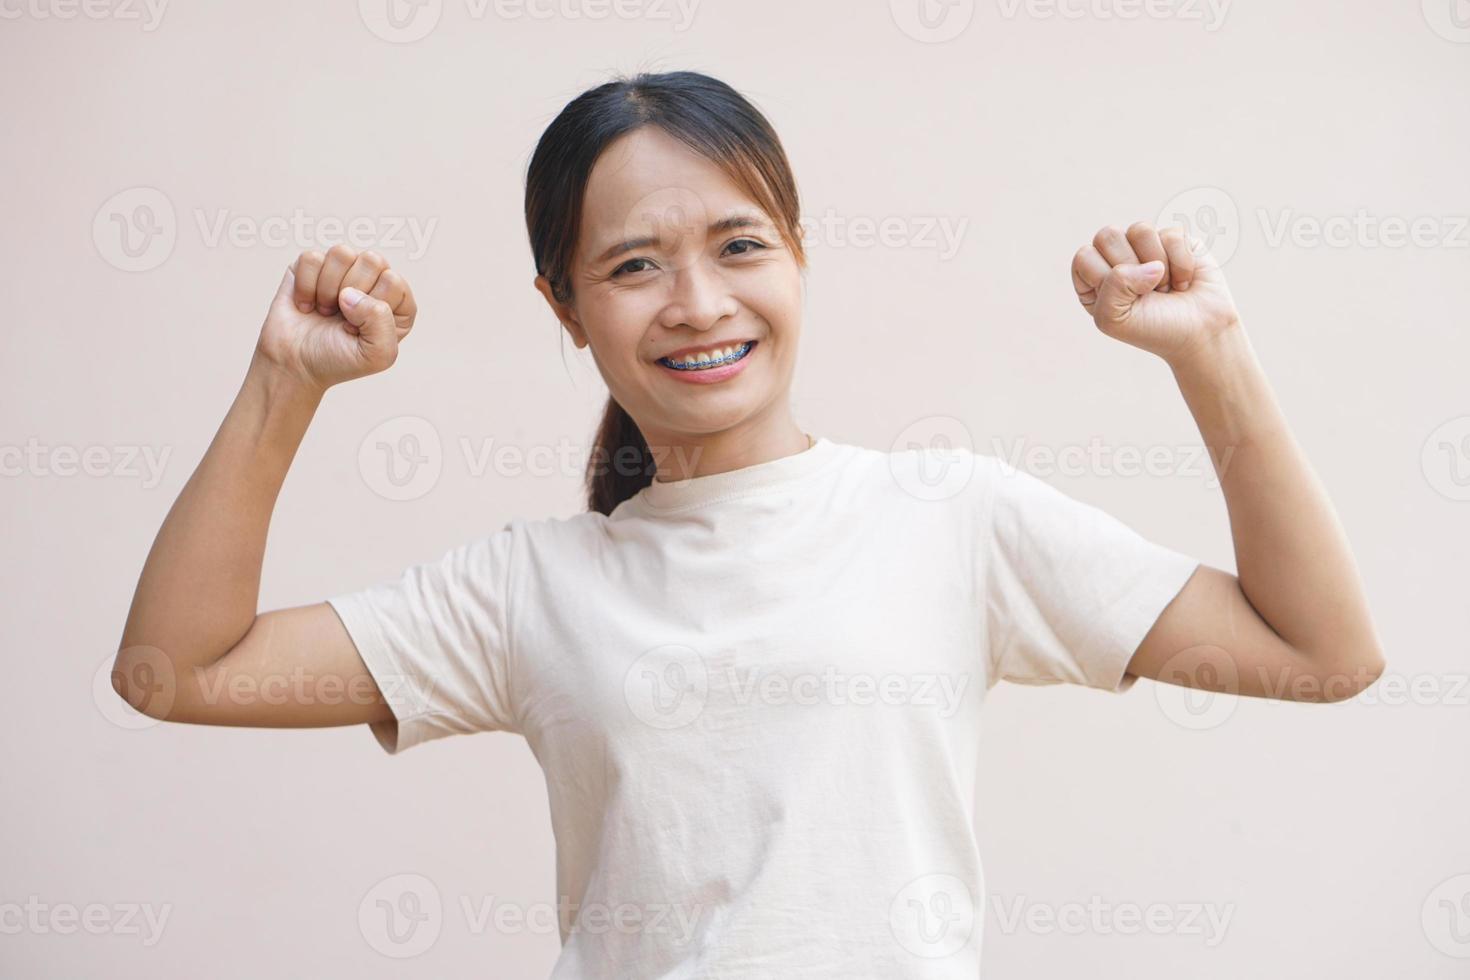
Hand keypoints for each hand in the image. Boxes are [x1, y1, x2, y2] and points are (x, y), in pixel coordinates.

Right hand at [254, 245, 418, 391]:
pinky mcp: (312, 267)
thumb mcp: (377, 354)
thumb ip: (382, 323)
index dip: (373, 307)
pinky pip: (311, 258)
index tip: (358, 329)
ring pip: (342, 253)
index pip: (394, 282)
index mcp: (397, 303)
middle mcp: (373, 282)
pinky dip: (305, 286)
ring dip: (328, 288)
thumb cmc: (338, 360)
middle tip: (341, 317)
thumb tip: (351, 293)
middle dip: (351, 293)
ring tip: (325, 310)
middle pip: (372, 260)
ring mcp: (343, 271)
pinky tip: (307, 305)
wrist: (295, 365)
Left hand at [1070, 222, 1240, 365]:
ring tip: (1164, 286)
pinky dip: (1181, 264)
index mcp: (1093, 279)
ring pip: (1140, 230)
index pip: (1084, 256)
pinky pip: (1172, 234)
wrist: (1200, 334)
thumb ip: (1113, 287)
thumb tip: (1151, 265)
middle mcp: (1117, 259)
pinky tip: (1183, 281)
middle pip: (1108, 235)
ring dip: (1157, 267)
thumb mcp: (1114, 319)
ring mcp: (1146, 247)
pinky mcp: (1175, 239)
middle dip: (1130, 268)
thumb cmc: (1153, 330)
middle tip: (1146, 292)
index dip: (1106, 278)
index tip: (1125, 301)